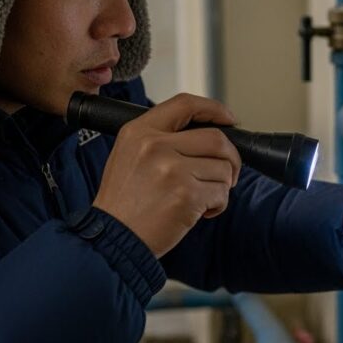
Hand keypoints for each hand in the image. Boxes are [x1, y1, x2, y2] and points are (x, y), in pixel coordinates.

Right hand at [93, 93, 241, 257]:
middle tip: (227, 174)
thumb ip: (161, 140)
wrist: (112, 239)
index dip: (214, 109)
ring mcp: (172, 169)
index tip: (229, 119)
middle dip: (230, 158)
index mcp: (139, 131)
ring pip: (223, 169)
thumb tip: (206, 135)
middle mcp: (155, 145)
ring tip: (201, 199)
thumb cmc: (123, 204)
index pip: (185, 103)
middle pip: (216, 139)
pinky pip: (221, 194)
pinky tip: (199, 212)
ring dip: (221, 187)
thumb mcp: (129, 156)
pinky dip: (218, 205)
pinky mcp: (186, 195)